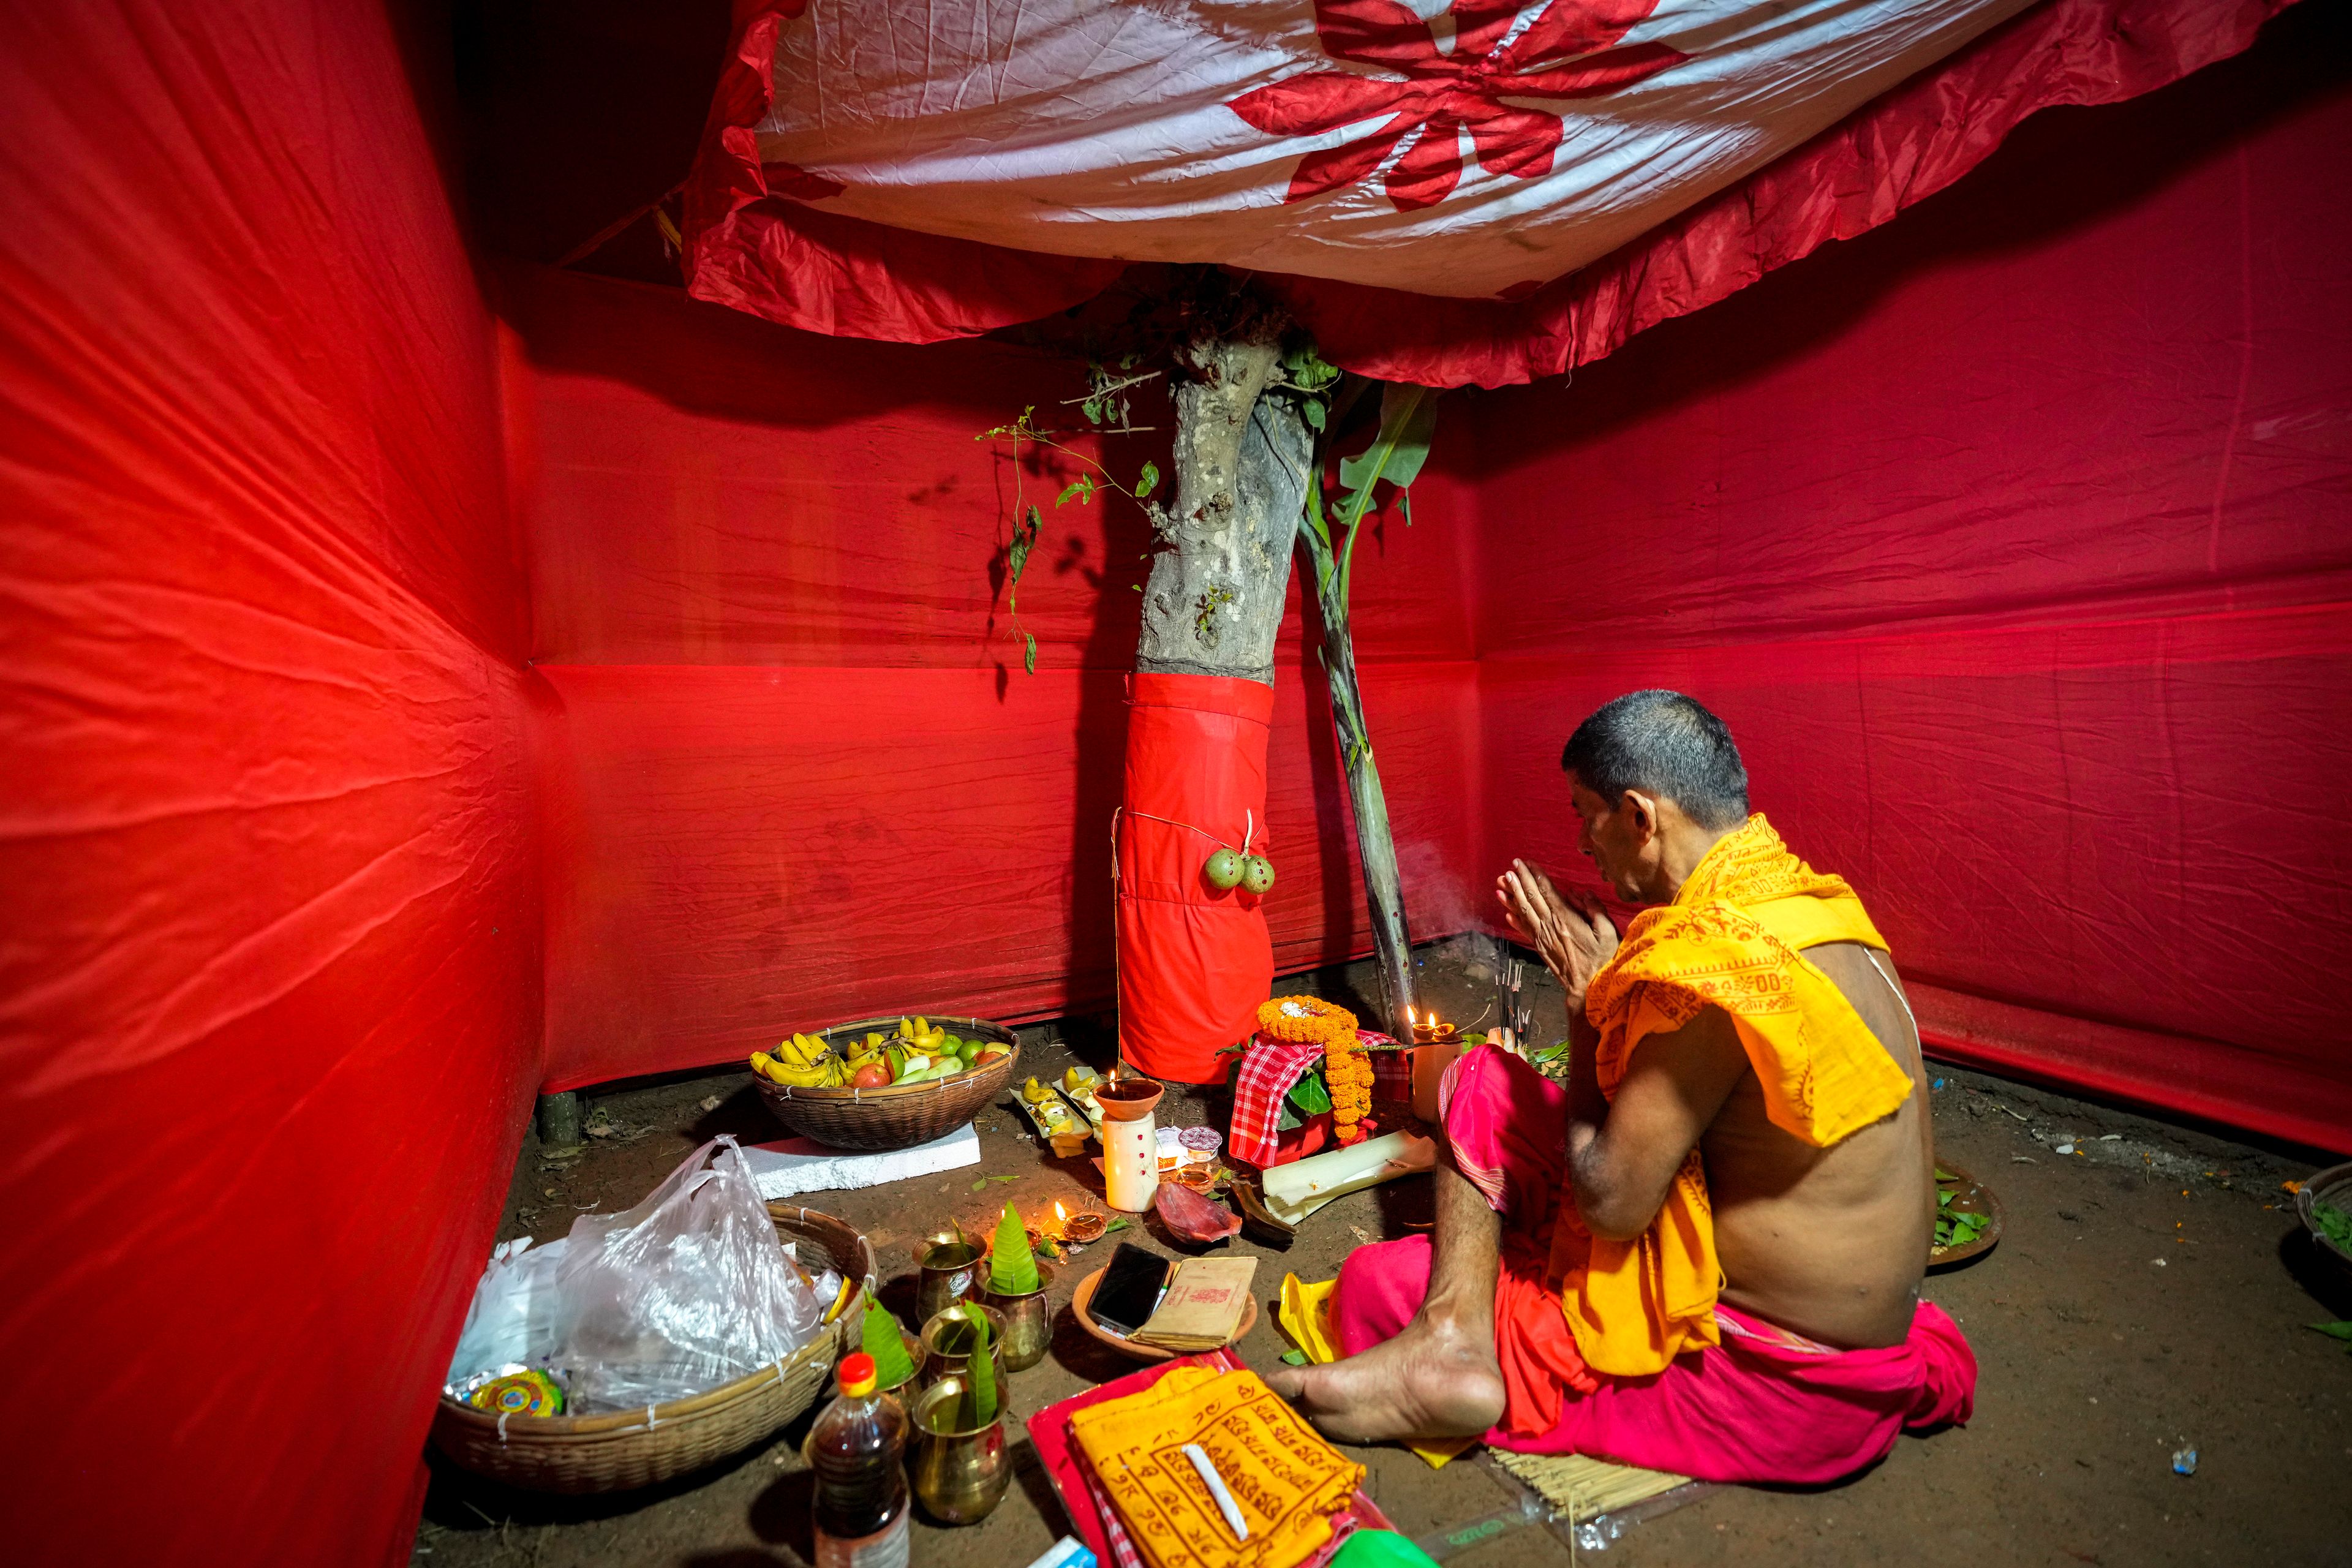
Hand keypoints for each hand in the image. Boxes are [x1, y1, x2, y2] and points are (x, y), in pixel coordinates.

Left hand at [1496, 859, 1618, 1008]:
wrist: (1588, 988)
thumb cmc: (1603, 960)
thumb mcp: (1608, 932)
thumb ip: (1595, 910)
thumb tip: (1579, 892)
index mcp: (1566, 919)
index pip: (1548, 892)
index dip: (1536, 876)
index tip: (1527, 863)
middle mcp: (1550, 926)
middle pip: (1532, 899)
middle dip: (1520, 881)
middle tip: (1511, 865)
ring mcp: (1543, 938)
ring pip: (1524, 912)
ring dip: (1512, 896)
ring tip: (1501, 883)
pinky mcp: (1540, 948)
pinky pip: (1524, 930)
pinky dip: (1514, 920)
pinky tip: (1506, 912)